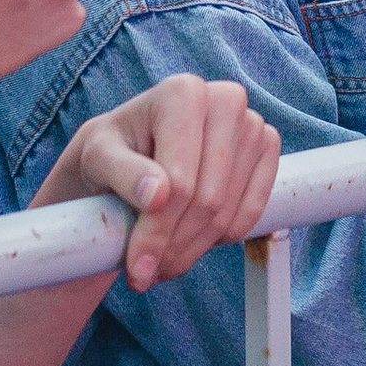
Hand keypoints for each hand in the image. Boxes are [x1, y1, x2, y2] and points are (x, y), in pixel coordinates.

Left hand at [33, 75, 279, 290]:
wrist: (133, 150)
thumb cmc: (112, 151)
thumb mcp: (98, 158)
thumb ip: (123, 174)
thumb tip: (158, 196)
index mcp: (183, 92)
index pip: (181, 182)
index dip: (158, 233)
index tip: (137, 269)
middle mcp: (225, 99)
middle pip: (208, 200)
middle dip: (175, 247)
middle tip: (146, 273)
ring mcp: (251, 123)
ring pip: (229, 212)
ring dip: (194, 249)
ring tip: (163, 259)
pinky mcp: (267, 147)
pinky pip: (254, 211)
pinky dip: (222, 237)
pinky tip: (192, 238)